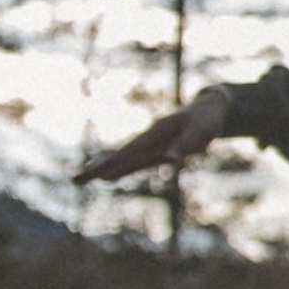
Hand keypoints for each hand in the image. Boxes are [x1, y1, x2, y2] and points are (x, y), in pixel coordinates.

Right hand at [75, 89, 232, 183]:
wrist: (212, 108)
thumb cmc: (207, 120)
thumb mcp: (200, 132)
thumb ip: (185, 145)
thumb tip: (171, 161)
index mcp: (157, 133)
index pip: (131, 151)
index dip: (113, 162)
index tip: (95, 173)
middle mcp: (150, 138)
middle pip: (123, 155)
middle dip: (102, 167)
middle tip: (77, 179)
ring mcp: (153, 143)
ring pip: (128, 158)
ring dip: (109, 167)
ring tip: (88, 176)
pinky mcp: (159, 148)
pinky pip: (138, 159)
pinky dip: (124, 166)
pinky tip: (111, 174)